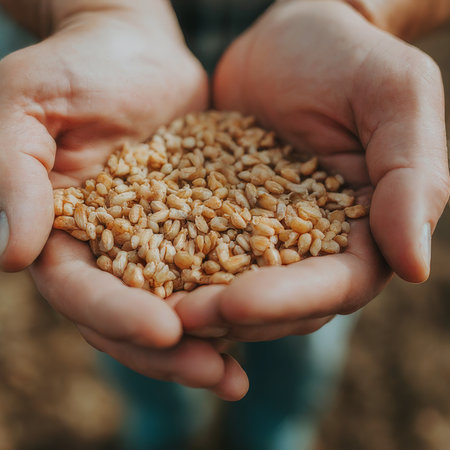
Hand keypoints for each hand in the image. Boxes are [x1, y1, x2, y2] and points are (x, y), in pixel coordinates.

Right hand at [0, 4, 246, 398]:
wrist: (136, 50)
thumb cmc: (77, 67)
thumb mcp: (28, 106)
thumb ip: (15, 175)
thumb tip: (12, 256)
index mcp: (63, 234)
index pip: (82, 293)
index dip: (118, 317)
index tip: (165, 329)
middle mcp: (109, 251)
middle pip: (133, 319)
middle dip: (171, 352)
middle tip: (218, 377)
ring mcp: (157, 243)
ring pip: (178, 308)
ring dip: (209, 343)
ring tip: (240, 377)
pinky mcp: (199, 226)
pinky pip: (217, 271)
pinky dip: (238, 299)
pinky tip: (270, 318)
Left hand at [175, 0, 448, 340]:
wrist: (291, 40)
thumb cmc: (350, 59)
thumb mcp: (395, 99)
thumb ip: (412, 178)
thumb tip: (414, 266)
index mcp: (364, 233)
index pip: (335, 285)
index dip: (287, 301)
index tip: (236, 304)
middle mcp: (315, 248)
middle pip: (280, 305)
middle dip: (230, 315)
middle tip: (177, 319)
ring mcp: (265, 238)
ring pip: (235, 291)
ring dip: (195, 306)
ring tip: (149, 310)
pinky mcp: (223, 219)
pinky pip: (196, 252)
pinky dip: (170, 269)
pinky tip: (135, 277)